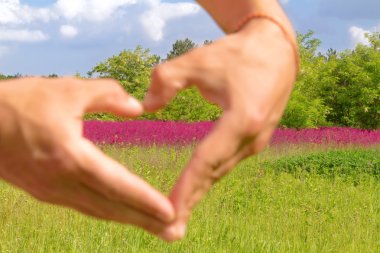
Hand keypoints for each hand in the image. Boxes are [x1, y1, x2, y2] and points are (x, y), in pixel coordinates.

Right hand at [0, 77, 176, 240]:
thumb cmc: (20, 104)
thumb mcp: (67, 90)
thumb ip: (108, 95)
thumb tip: (138, 107)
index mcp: (71, 157)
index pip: (118, 185)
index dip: (146, 200)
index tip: (171, 212)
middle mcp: (62, 182)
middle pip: (112, 207)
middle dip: (145, 220)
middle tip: (174, 231)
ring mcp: (52, 191)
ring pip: (98, 211)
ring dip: (129, 220)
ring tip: (155, 227)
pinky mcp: (45, 192)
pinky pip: (84, 206)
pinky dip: (108, 212)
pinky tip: (120, 212)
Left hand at [143, 19, 297, 239]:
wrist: (276, 50)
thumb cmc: (237, 53)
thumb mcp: (198, 59)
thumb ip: (166, 80)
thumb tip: (145, 106)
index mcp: (241, 119)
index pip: (206, 160)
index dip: (186, 187)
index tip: (168, 212)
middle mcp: (252, 137)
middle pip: (214, 174)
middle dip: (191, 201)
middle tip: (169, 232)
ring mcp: (257, 140)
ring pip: (221, 171)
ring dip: (199, 192)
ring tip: (178, 217)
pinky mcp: (256, 138)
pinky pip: (227, 163)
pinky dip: (209, 177)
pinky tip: (196, 188)